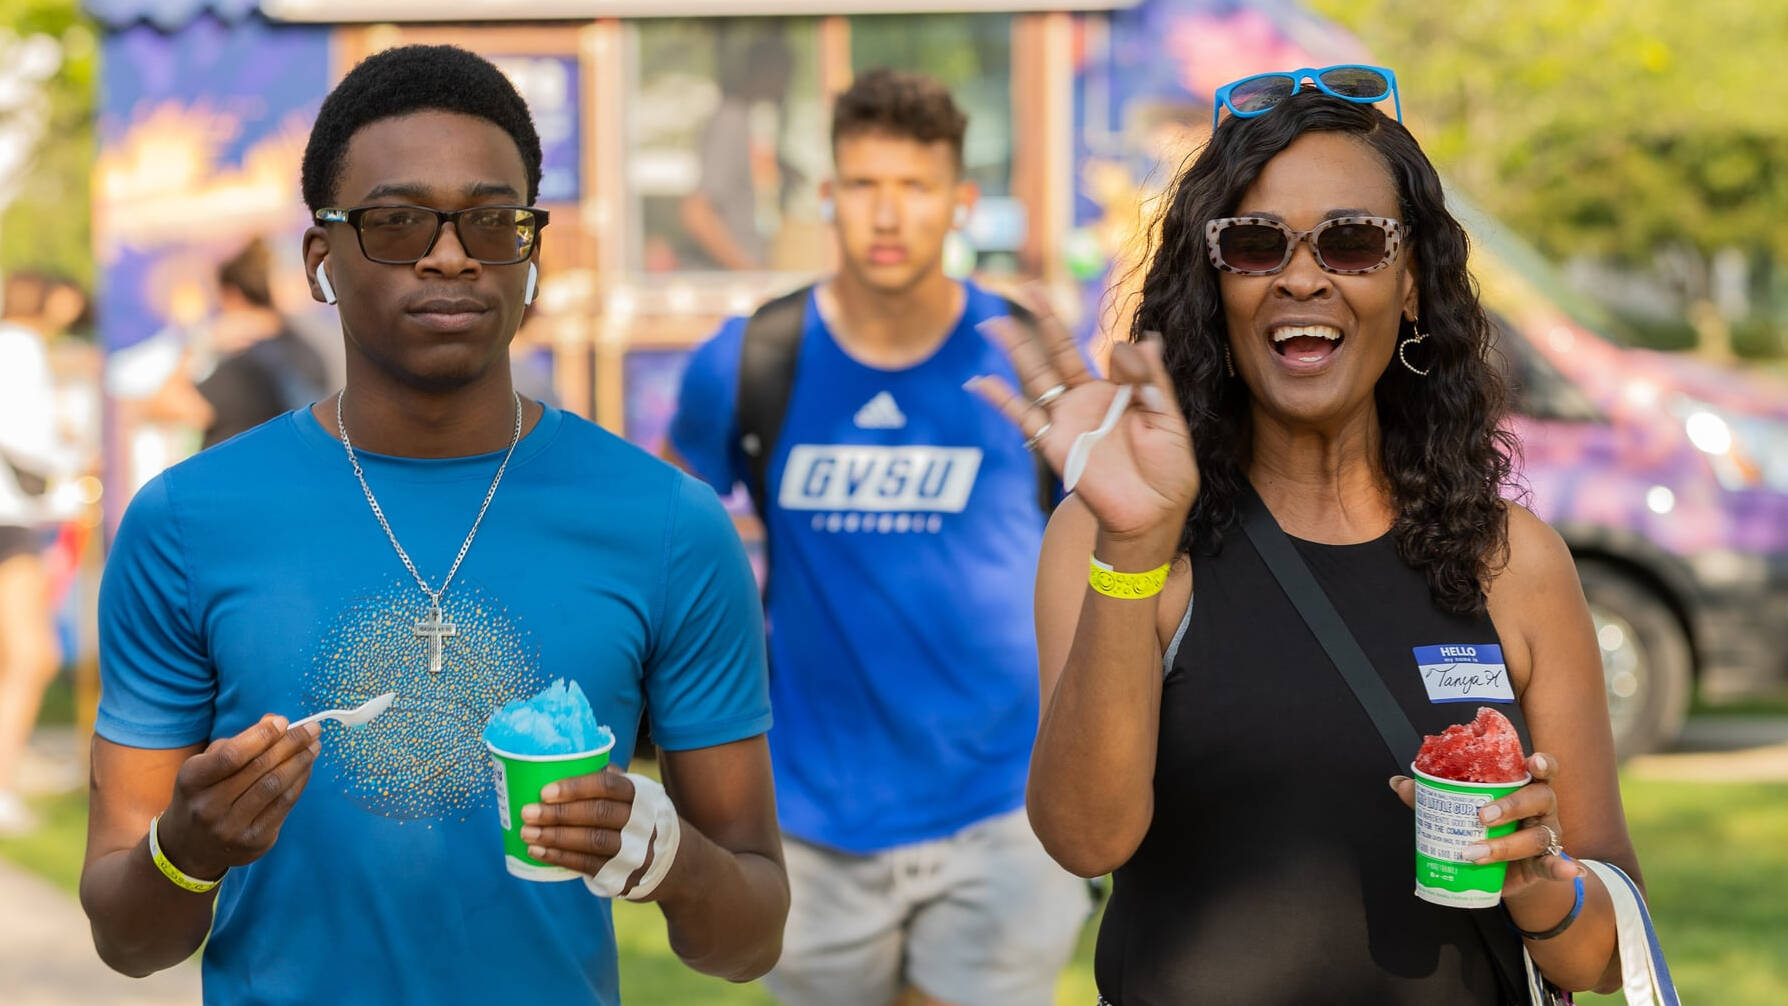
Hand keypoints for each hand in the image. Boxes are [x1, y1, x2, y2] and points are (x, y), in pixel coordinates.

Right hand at [159, 715, 321, 878]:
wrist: (190, 847)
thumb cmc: (204, 794)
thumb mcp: (207, 766)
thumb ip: (239, 742)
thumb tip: (276, 721)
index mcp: (192, 781)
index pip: (232, 756)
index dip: (261, 736)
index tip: (284, 722)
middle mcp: (208, 807)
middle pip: (259, 769)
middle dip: (291, 744)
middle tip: (312, 729)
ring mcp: (231, 828)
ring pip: (275, 787)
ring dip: (300, 762)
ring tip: (314, 746)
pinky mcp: (254, 842)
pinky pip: (284, 805)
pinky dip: (299, 783)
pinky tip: (306, 768)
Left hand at [520, 767, 654, 884]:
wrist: (671, 862)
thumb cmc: (638, 818)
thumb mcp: (635, 795)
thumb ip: (609, 780)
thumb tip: (565, 763)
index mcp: (640, 795)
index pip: (608, 786)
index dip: (576, 788)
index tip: (545, 791)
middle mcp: (640, 821)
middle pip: (597, 814)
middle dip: (559, 813)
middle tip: (528, 811)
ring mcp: (633, 850)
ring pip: (591, 841)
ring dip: (555, 837)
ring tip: (527, 832)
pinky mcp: (622, 874)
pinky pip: (587, 865)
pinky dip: (559, 857)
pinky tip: (538, 851)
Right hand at [967, 297, 1197, 551]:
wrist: (1152, 514)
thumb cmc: (1167, 472)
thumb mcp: (1168, 421)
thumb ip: (1152, 382)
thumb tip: (1145, 338)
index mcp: (1119, 393)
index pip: (1109, 355)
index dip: (1118, 349)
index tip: (1127, 353)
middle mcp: (1088, 401)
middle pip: (1058, 352)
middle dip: (1042, 321)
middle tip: (1024, 288)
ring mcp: (1067, 420)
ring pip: (1035, 377)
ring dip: (1014, 351)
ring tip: (992, 325)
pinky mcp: (1052, 443)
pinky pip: (1023, 417)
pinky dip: (1000, 400)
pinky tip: (979, 382)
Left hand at [1389, 751, 1584, 899]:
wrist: (1504, 871)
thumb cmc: (1486, 828)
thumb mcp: (1461, 810)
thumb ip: (1434, 796)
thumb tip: (1398, 782)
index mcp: (1524, 787)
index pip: (1542, 769)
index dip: (1541, 762)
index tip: (1531, 760)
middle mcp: (1542, 808)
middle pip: (1538, 798)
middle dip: (1510, 805)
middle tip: (1481, 816)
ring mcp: (1547, 835)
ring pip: (1537, 835)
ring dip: (1506, 845)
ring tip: (1474, 853)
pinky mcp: (1545, 863)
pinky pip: (1555, 864)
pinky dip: (1563, 867)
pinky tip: (1571, 869)